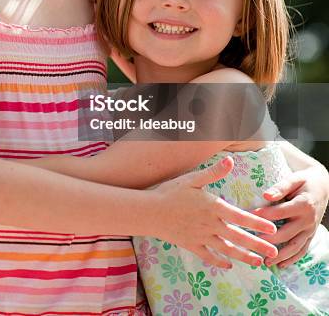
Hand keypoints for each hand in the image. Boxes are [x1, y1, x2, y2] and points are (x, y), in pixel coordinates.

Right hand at [154, 157, 277, 268]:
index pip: (241, 217)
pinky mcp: (191, 245)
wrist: (150, 212)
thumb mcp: (192, 179)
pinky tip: (228, 264)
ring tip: (258, 263)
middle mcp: (211, 225)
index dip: (258, 224)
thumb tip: (230, 160)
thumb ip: (213, 172)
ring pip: (227, 250)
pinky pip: (209, 256)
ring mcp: (201, 237)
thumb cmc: (170, 192)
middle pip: (238, 237)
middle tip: (274, 253)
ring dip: (244, 256)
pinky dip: (220, 261)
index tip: (272, 230)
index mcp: (213, 207)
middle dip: (257, 245)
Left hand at [253, 165, 328, 267]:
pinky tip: (280, 265)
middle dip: (269, 240)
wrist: (324, 186)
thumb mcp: (294, 179)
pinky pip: (302, 250)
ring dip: (281, 256)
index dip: (264, 216)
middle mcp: (308, 220)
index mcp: (303, 205)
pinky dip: (292, 259)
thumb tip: (265, 195)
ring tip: (265, 262)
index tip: (248, 217)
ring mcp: (310, 230)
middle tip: (252, 244)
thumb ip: (280, 187)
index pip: (280, 213)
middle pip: (286, 234)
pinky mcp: (311, 235)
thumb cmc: (305, 181)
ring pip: (295, 247)